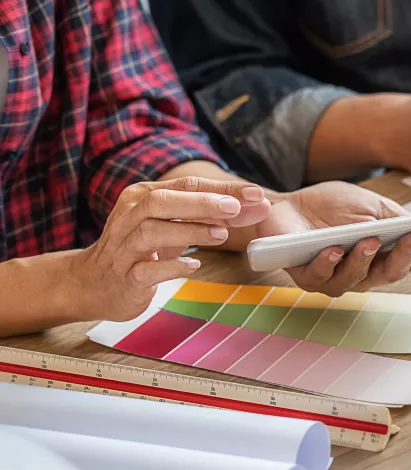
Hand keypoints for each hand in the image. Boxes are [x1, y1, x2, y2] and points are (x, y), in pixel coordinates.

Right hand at [70, 177, 271, 320]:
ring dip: (189, 232)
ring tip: (221, 235)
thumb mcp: (172, 226)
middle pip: (163, 202)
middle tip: (236, 209)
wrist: (94, 283)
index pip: (186, 186)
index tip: (257, 194)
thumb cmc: (141, 249)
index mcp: (143, 197)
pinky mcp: (125, 277)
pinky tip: (194, 267)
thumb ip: (209, 216)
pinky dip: (171, 267)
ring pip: (153, 232)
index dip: (222, 189)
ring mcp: (124, 247)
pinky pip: (146, 270)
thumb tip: (257, 208)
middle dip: (202, 203)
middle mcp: (130, 216)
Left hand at [254, 182, 410, 295]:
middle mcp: (365, 274)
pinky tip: (334, 248)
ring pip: (359, 278)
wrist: (285, 206)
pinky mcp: (308, 278)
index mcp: (385, 257)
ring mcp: (337, 279)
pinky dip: (329, 263)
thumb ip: (398, 220)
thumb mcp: (371, 206)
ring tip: (372, 240)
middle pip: (393, 272)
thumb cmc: (329, 208)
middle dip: (408, 253)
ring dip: (367, 259)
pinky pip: (322, 275)